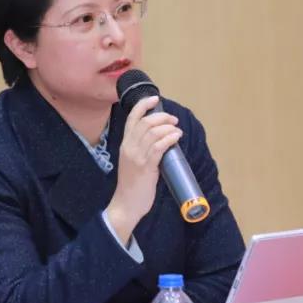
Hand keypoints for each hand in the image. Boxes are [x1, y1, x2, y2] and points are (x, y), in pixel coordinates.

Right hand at [106, 95, 180, 243]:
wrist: (126, 204)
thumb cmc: (132, 184)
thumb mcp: (133, 161)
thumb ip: (143, 149)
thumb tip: (161, 138)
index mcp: (125, 144)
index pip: (132, 118)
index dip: (143, 105)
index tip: (155, 98)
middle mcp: (129, 147)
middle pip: (145, 122)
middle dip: (162, 117)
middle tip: (173, 120)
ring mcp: (137, 157)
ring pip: (153, 132)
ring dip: (168, 128)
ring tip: (177, 130)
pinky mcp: (146, 166)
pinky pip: (159, 147)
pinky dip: (169, 138)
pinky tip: (176, 137)